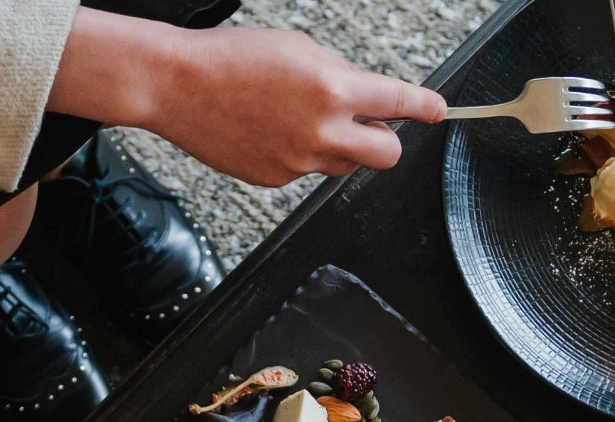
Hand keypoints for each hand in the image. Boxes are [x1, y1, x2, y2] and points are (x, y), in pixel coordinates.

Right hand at [55, 15, 443, 185]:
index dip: (426, 108)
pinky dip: (299, 154)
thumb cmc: (233, 59)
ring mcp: (298, 162)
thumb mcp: (300, 49)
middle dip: (385, 140)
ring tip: (303, 119)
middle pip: (386, 155)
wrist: (177, 85)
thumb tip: (366, 97)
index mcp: (332, 89)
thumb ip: (340, 76)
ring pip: (343, 164)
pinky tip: (271, 131)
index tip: (438, 111)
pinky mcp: (275, 179)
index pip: (398, 103)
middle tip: (371, 125)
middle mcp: (320, 131)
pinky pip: (305, 171)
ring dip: (340, 146)